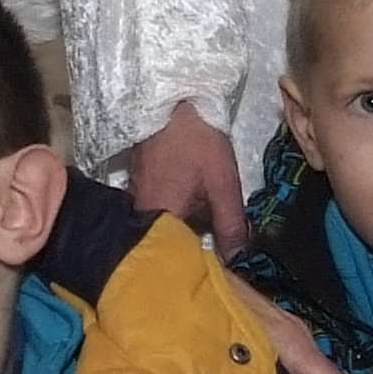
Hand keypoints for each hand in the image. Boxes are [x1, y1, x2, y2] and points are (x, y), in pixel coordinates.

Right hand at [127, 102, 248, 254]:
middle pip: (167, 245)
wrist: (172, 100)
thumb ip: (231, 226)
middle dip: (190, 251)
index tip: (219, 273)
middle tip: (216, 256)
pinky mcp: (136, 188)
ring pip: (161, 230)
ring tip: (205, 236)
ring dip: (181, 234)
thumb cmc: (198, 142)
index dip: (200, 265)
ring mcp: (134, 201)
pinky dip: (173, 218)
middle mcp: (139, 215)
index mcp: (160, 219)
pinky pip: (155, 214)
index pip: (178, 258)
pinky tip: (190, 213)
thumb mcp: (223, 185)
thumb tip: (238, 260)